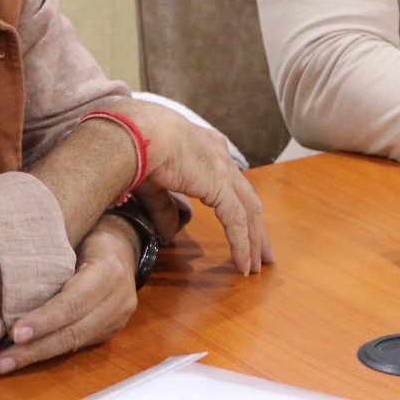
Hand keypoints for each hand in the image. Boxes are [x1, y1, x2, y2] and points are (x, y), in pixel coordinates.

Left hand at [0, 216, 138, 375]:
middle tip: (0, 362)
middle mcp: (118, 299)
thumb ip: (49, 257)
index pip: (74, 302)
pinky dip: (47, 352)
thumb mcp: (72, 235)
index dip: (44, 321)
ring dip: (35, 356)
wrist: (122, 248)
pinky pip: (77, 345)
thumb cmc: (88, 234)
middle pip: (74, 332)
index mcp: (108, 271)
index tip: (14, 334)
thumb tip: (1, 273)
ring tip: (2, 364)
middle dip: (34, 350)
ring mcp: (117, 318)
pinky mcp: (110, 331)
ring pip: (74, 344)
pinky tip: (22, 355)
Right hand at [111, 99, 272, 275]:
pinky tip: (243, 263)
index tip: (241, 227)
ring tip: (256, 265)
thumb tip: (168, 233)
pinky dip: (242, 244)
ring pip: (248, 211)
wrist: (138, 134)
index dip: (237, 207)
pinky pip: (236, 221)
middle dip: (255, 228)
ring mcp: (223, 170)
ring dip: (254, 240)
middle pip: (247, 198)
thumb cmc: (138, 148)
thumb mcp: (154, 183)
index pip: (229, 182)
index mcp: (205, 148)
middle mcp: (220, 156)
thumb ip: (164, 207)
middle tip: (262, 253)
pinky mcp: (220, 186)